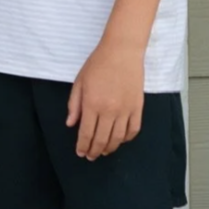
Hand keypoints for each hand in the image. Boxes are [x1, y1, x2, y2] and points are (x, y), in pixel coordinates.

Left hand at [67, 39, 145, 158]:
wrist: (122, 52)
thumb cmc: (97, 64)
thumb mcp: (79, 82)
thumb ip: (74, 105)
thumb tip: (70, 124)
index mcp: (92, 104)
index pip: (86, 133)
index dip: (83, 146)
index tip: (80, 152)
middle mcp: (109, 110)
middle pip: (102, 139)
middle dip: (94, 150)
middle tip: (90, 156)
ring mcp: (125, 110)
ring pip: (118, 138)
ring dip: (110, 148)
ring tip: (103, 151)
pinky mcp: (138, 108)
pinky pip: (133, 130)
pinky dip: (127, 139)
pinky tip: (120, 140)